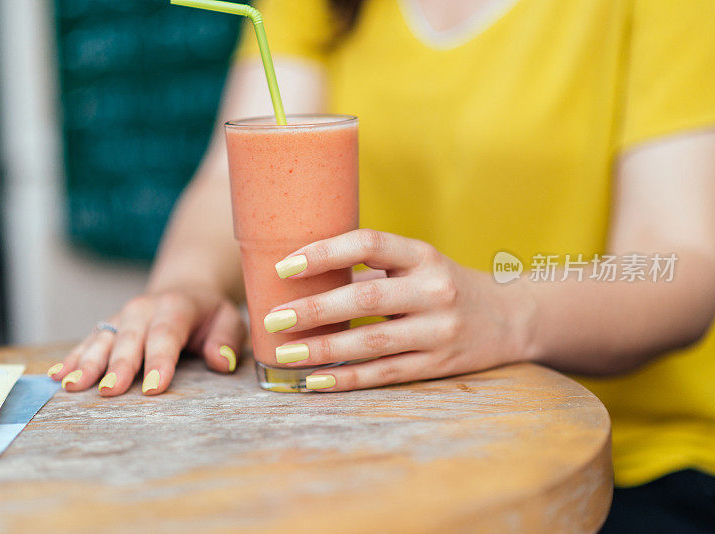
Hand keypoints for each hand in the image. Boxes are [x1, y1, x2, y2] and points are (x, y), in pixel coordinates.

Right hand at [47, 286, 246, 395]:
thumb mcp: (229, 320)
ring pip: (102, 340)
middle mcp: (144, 309)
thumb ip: (227, 340)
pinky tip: (57, 376)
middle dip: (118, 366)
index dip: (160, 361)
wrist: (184, 289)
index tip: (153, 388)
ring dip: (86, 363)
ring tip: (72, 386)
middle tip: (109, 391)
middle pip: (129, 340)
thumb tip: (221, 361)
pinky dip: (71, 358)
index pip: (167, 335)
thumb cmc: (209, 314)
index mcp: (177, 307)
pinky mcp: (108, 327)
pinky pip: (87, 342)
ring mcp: (122, 317)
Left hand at [268, 230, 533, 390]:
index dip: (325, 252)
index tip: (284, 266)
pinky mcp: (439, 365)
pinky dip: (348, 378)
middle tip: (272, 317)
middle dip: (314, 309)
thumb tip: (304, 278)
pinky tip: (315, 380)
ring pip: (373, 343)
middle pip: (366, 300)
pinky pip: (386, 374)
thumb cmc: (446, 284)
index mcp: (423, 255)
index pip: (369, 244)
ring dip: (324, 349)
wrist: (511, 317)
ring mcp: (440, 331)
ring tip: (285, 352)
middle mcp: (434, 290)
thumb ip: (372, 269)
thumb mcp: (419, 264)